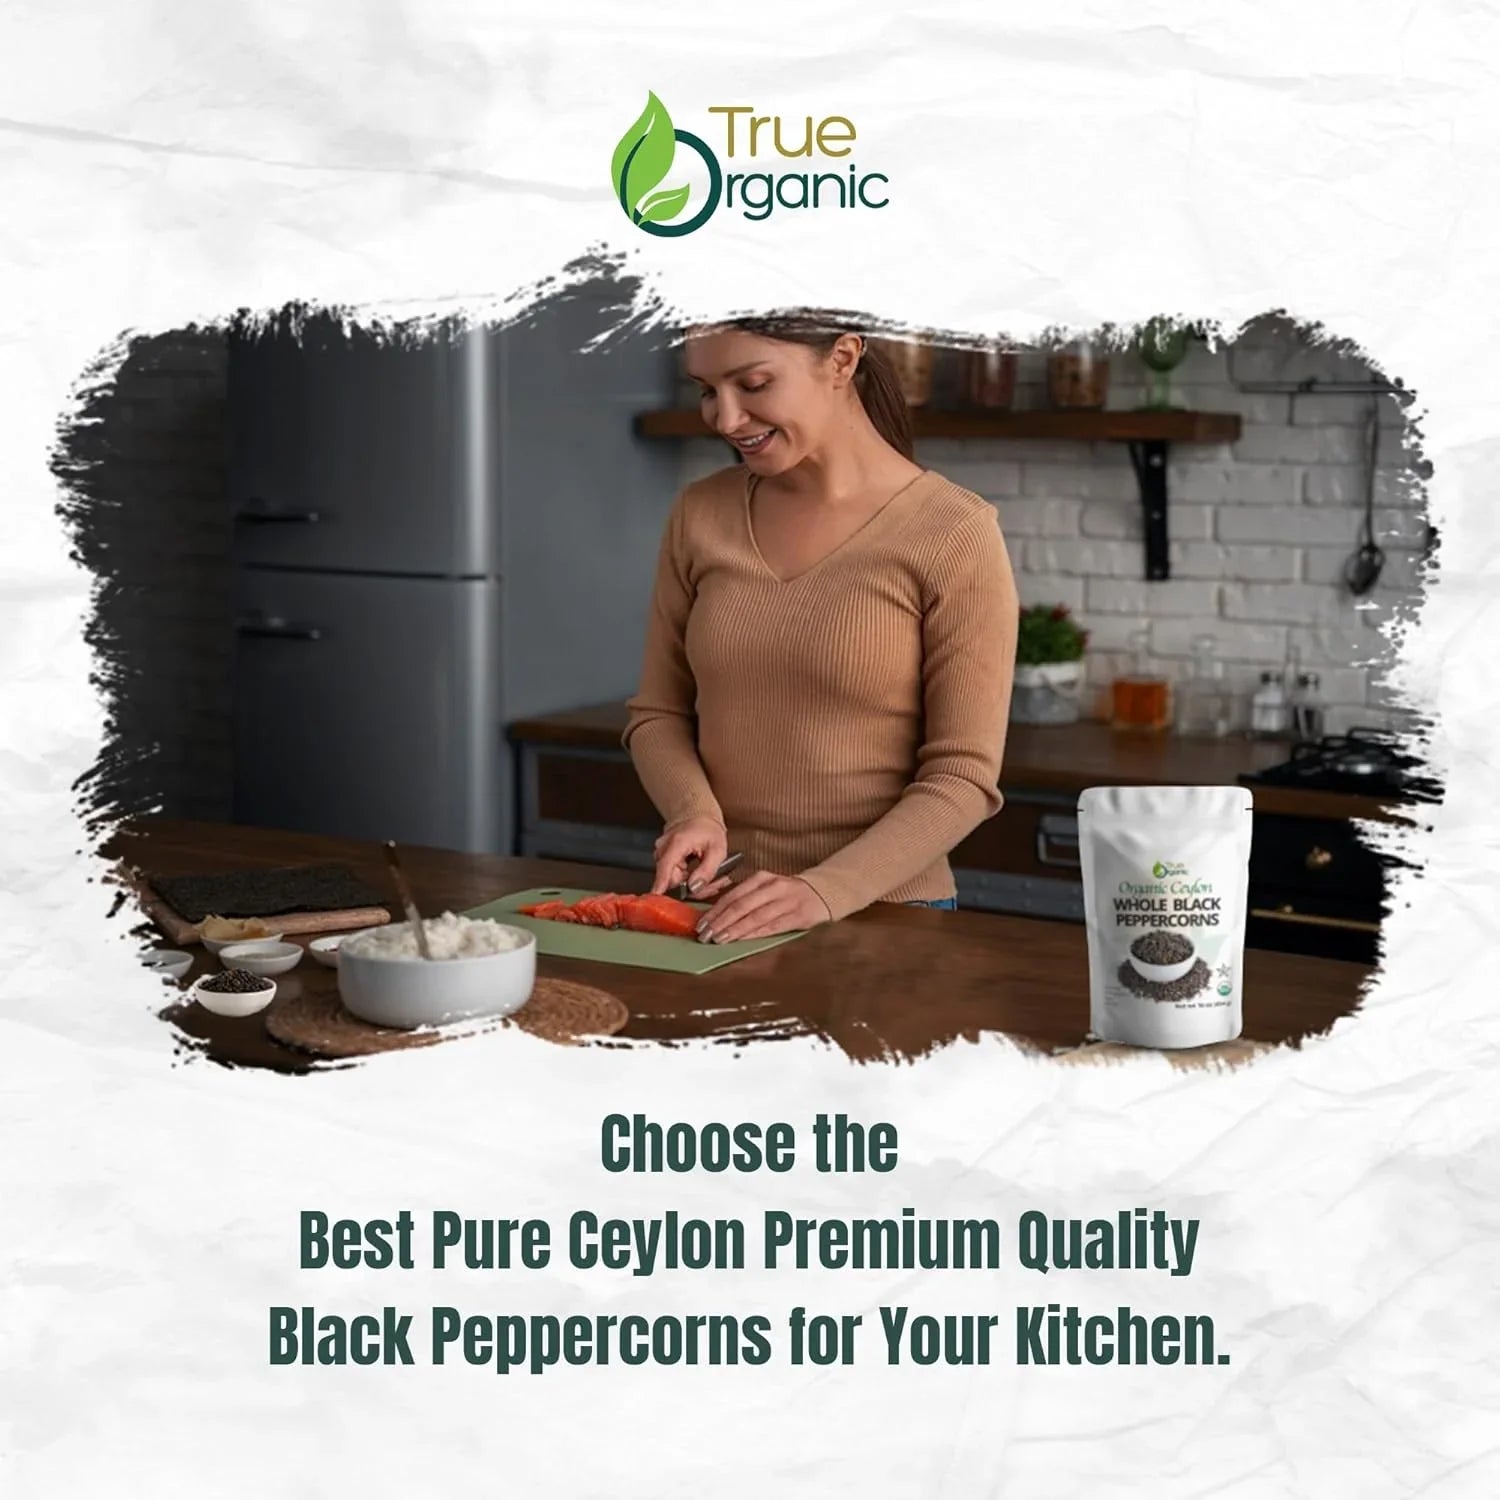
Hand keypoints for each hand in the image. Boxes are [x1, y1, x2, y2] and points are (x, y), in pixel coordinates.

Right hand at [652, 817, 729, 896]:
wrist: (701, 817)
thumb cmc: (709, 830)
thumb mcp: (717, 851)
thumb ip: (707, 871)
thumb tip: (694, 888)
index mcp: (677, 843)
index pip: (665, 867)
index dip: (660, 884)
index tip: (656, 897)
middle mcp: (664, 846)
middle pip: (670, 877)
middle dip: (688, 885)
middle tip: (708, 884)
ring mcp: (661, 850)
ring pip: (671, 876)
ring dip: (687, 881)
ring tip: (703, 875)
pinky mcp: (663, 854)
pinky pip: (671, 872)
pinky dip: (683, 875)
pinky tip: (694, 871)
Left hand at [696, 872, 829, 943]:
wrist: (821, 892)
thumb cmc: (786, 894)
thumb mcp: (765, 888)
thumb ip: (744, 899)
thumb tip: (715, 917)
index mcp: (761, 878)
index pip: (733, 896)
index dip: (714, 911)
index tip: (700, 924)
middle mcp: (773, 887)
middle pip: (741, 906)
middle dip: (720, 922)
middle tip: (705, 935)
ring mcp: (786, 901)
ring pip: (754, 917)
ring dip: (734, 930)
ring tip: (718, 940)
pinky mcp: (797, 915)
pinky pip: (771, 926)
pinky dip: (753, 934)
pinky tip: (740, 940)